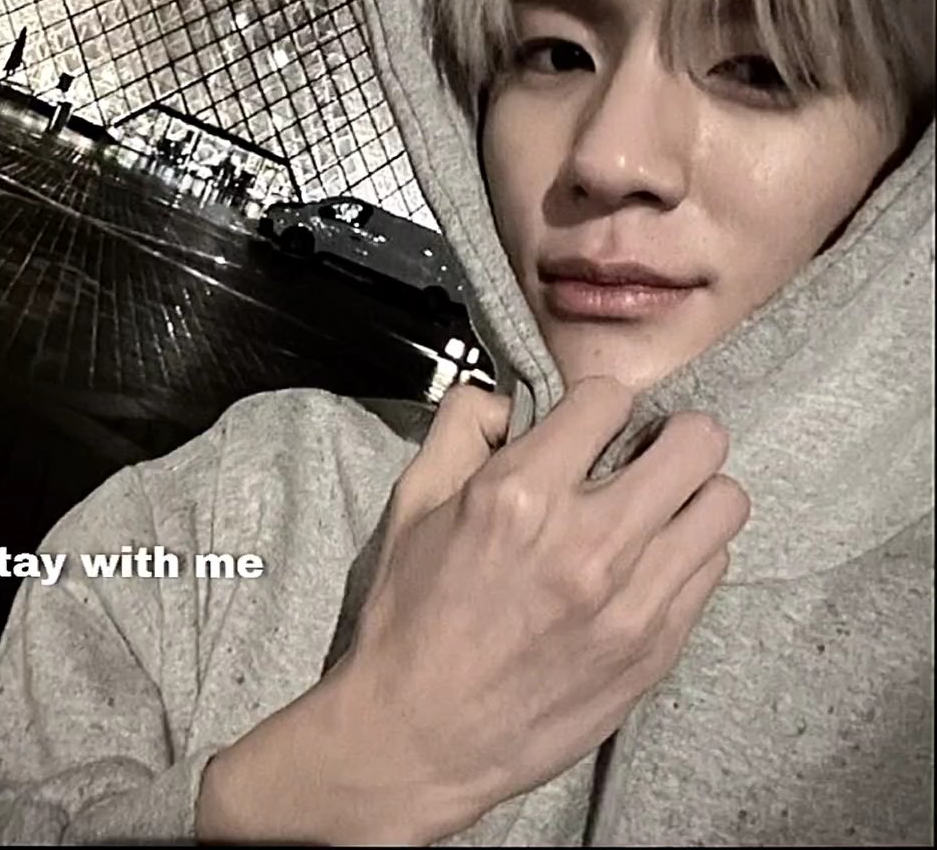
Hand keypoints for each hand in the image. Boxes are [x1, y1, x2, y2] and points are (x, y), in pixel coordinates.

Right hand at [322, 377, 749, 841]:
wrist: (419, 736)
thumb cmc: (410, 619)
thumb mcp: (411, 503)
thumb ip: (459, 427)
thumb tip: (505, 399)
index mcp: (519, 495)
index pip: (610, 398)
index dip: (596, 403)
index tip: (588, 423)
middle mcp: (587, 542)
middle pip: (697, 442)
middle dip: (672, 434)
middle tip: (646, 452)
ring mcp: (631, 602)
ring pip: (724, 504)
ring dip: (694, 492)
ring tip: (660, 506)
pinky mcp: (655, 649)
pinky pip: (714, 568)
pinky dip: (689, 551)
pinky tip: (650, 561)